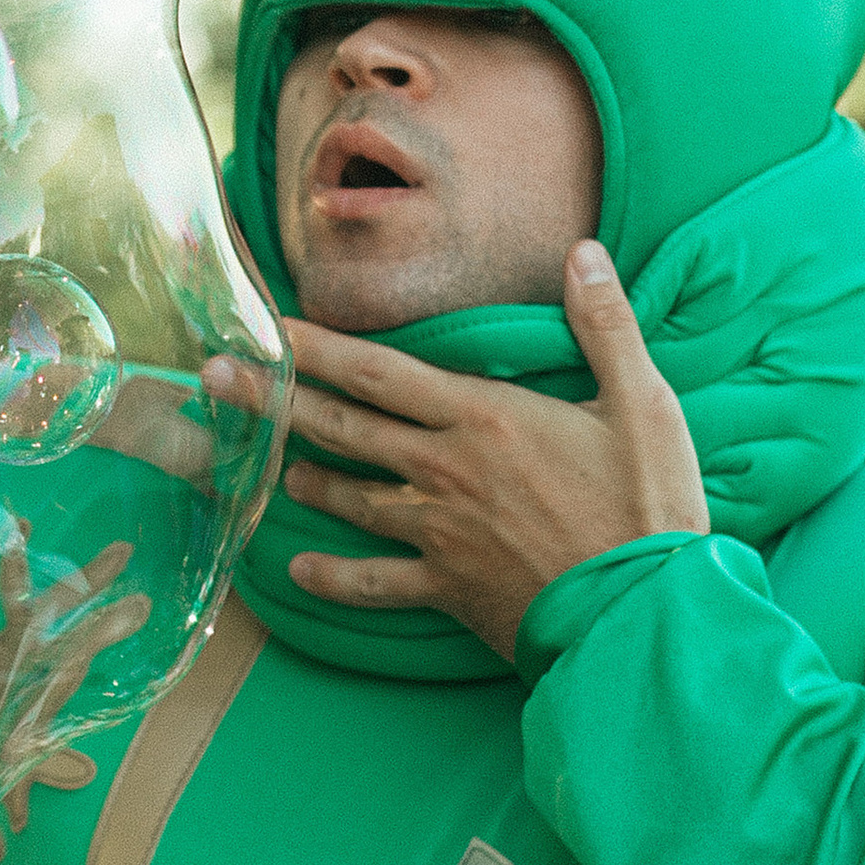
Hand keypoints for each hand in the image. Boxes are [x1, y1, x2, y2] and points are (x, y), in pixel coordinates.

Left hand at [207, 240, 706, 663]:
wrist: (644, 612)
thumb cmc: (648, 505)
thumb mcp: (642, 403)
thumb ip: (605, 325)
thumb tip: (584, 252)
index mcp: (484, 417)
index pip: (381, 372)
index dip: (320, 349)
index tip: (271, 330)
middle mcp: (446, 470)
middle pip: (343, 428)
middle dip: (276, 400)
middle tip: (217, 382)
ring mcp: (439, 532)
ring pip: (352, 499)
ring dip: (306, 480)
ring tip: (269, 465)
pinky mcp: (447, 588)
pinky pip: (374, 582)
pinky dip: (334, 577)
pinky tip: (299, 572)